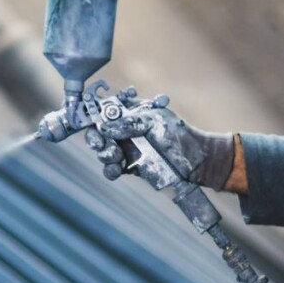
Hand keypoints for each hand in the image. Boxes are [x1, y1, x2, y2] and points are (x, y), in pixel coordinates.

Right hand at [84, 103, 235, 190]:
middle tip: (100, 143)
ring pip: (103, 152)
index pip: (104, 112)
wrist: (195, 160)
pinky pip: (112, 170)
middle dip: (95, 139)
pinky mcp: (130, 167)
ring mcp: (127, 149)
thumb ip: (129, 123)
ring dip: (104, 154)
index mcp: (129, 114)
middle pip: (98, 134)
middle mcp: (125, 131)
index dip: (92, 116)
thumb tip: (105, 127)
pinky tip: (117, 169)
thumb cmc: (178, 133)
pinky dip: (110, 170)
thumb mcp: (154, 120)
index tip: (88, 121)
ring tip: (115, 155)